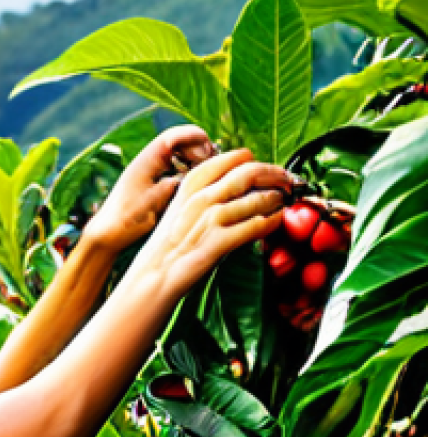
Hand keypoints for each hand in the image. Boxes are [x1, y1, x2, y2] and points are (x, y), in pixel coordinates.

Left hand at [84, 124, 218, 255]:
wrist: (105, 235)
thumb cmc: (127, 218)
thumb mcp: (156, 201)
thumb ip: (178, 183)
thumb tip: (198, 173)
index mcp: (147, 159)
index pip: (174, 135)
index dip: (196, 138)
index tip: (211, 150)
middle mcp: (146, 160)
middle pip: (177, 142)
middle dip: (196, 148)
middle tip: (212, 163)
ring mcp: (147, 171)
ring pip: (175, 156)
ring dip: (191, 160)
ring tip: (204, 173)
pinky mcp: (148, 183)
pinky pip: (170, 169)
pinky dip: (183, 171)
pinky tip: (190, 184)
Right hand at [126, 147, 294, 302]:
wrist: (152, 278)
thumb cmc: (166, 248)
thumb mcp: (179, 211)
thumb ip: (203, 196)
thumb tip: (234, 190)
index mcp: (190, 186)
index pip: (231, 158)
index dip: (253, 161)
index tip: (265, 166)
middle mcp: (201, 198)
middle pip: (249, 172)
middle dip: (274, 174)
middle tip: (286, 180)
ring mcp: (210, 219)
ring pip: (257, 198)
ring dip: (276, 198)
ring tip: (282, 201)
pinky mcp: (219, 242)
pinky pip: (256, 225)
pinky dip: (272, 221)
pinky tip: (277, 220)